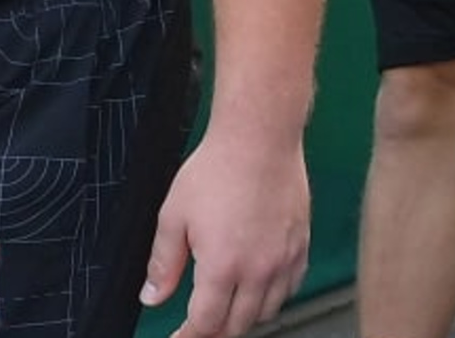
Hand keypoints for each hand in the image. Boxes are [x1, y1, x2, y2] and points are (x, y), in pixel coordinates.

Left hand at [141, 120, 309, 337]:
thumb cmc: (216, 169)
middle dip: (215, 330)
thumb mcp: (174, 215)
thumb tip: (153, 297)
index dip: (189, 337)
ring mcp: (284, 259)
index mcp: (222, 267)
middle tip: (199, 324)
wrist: (260, 137)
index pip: (206, 324)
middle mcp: (258, 271)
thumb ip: (164, 263)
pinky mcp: (301, 245)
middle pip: (238, 325)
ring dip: (245, 316)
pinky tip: (259, 285)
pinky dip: (273, 296)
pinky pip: (291, 287)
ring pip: (268, 311)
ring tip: (228, 305)